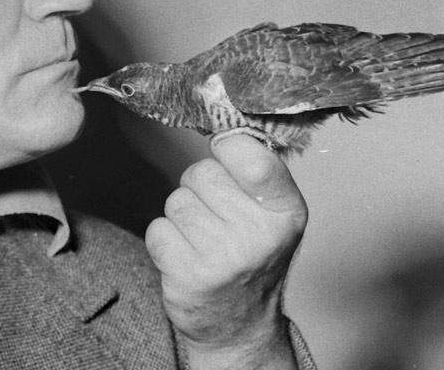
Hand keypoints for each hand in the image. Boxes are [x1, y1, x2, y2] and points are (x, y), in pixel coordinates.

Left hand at [145, 134, 307, 368]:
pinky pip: (157, 229)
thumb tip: (225, 118)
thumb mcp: (274, 213)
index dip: (227, 146)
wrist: (239, 324)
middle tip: (216, 217)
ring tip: (203, 240)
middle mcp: (259, 235)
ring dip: (181, 217)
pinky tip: (186, 257)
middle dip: (200, 189)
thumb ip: (256, 169)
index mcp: (286, 211)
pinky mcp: (188, 276)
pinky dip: (165, 240)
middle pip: (201, 173)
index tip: (226, 153)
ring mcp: (223, 257)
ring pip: (176, 201)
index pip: (249, 154)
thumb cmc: (252, 256)